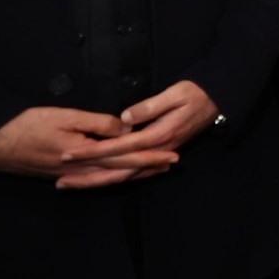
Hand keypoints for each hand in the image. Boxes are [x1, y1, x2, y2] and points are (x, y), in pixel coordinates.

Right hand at [0, 107, 170, 185]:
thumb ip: (98, 123)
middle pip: (121, 171)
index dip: (151, 156)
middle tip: (171, 164)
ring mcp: (71, 177)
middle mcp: (81, 172)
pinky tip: (119, 175)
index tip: (172, 155)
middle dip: (148, 168)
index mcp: (85, 156)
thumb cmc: (28, 126)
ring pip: (109, 178)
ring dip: (132, 174)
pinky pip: (94, 180)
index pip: (126, 157)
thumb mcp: (66, 117)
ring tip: (153, 170)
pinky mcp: (61, 176)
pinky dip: (112, 178)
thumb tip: (124, 127)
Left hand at [53, 80, 222, 188]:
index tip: (69, 153)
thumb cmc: (195, 94)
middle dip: (88, 177)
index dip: (93, 151)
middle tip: (61, 181)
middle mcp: (158, 151)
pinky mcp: (159, 156)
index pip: (120, 147)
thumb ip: (150, 106)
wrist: (217, 101)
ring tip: (72, 184)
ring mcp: (159, 156)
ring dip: (98, 182)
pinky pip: (134, 173)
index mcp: (159, 135)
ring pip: (125, 176)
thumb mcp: (175, 93)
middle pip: (119, 171)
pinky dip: (115, 179)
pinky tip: (99, 181)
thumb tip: (125, 118)